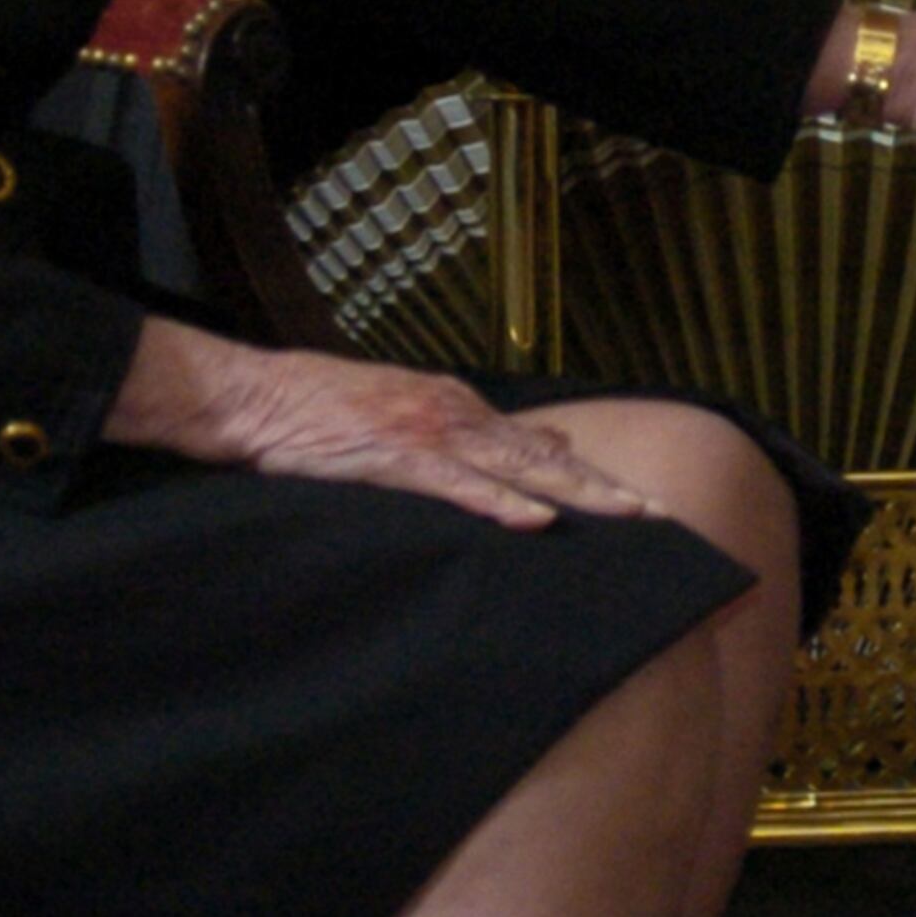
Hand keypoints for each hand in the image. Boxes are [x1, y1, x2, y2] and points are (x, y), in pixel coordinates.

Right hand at [108, 319, 657, 531]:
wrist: (255, 398)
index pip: (541, 450)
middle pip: (545, 459)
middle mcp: (456, 416)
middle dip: (605, 488)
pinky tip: (535, 518)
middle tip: (660, 515)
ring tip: (625, 514)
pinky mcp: (392, 458)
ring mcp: (427, 435)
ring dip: (575, 492)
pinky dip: (497, 502)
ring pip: (516, 469)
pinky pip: (455, 485)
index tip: (642, 503)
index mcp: (460, 410)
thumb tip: (551, 440)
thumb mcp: (412, 412)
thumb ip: (479, 431)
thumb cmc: (325, 414)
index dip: (594, 476)